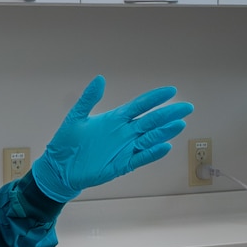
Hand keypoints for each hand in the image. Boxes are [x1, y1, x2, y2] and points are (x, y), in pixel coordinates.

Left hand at [29, 75, 192, 202]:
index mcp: (115, 119)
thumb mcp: (76, 117)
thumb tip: (100, 79)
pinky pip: (141, 158)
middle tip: (186, 107)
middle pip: (151, 121)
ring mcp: (125, 149)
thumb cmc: (66, 143)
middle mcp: (124, 132)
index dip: (155, 98)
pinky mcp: (122, 165)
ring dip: (165, 132)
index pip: (140, 105)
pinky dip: (153, 153)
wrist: (59, 168)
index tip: (171, 90)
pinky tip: (165, 146)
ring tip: (179, 124)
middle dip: (169, 114)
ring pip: (150, 138)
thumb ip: (89, 99)